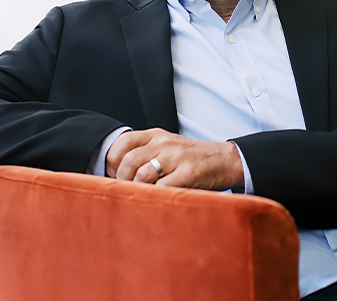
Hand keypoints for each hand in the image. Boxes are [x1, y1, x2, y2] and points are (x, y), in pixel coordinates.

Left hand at [105, 128, 242, 190]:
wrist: (224, 160)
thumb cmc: (191, 158)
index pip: (123, 141)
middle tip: (124, 191)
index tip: (112, 174)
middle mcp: (164, 143)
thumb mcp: (167, 147)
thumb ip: (144, 153)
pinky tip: (155, 200)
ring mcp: (177, 157)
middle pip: (129, 161)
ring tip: (138, 198)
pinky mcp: (188, 172)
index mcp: (156, 135)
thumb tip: (115, 173)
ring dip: (136, 190)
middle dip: (121, 180)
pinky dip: (154, 196)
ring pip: (143, 174)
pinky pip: (162, 187)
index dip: (112, 160)